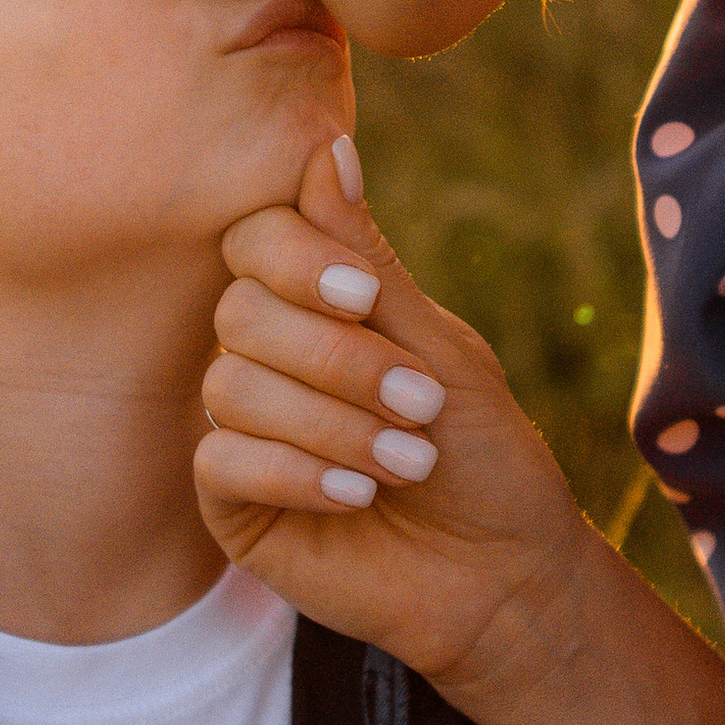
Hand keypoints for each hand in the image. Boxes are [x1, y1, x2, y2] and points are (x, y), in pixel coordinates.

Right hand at [195, 139, 594, 711]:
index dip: (298, 257)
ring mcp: (243, 428)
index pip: (256, 238)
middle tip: (422, 406)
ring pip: (229, 386)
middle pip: (240, 310)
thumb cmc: (485, 458)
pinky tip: (357, 497)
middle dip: (338, 360)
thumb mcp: (439, 349)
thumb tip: (329, 146)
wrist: (504, 579)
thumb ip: (368, 259)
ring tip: (407, 463)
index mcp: (315, 305)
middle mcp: (267, 356)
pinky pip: (221, 460)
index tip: (364, 298)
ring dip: (330, 422)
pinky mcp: (231, 503)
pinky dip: (296, 472)